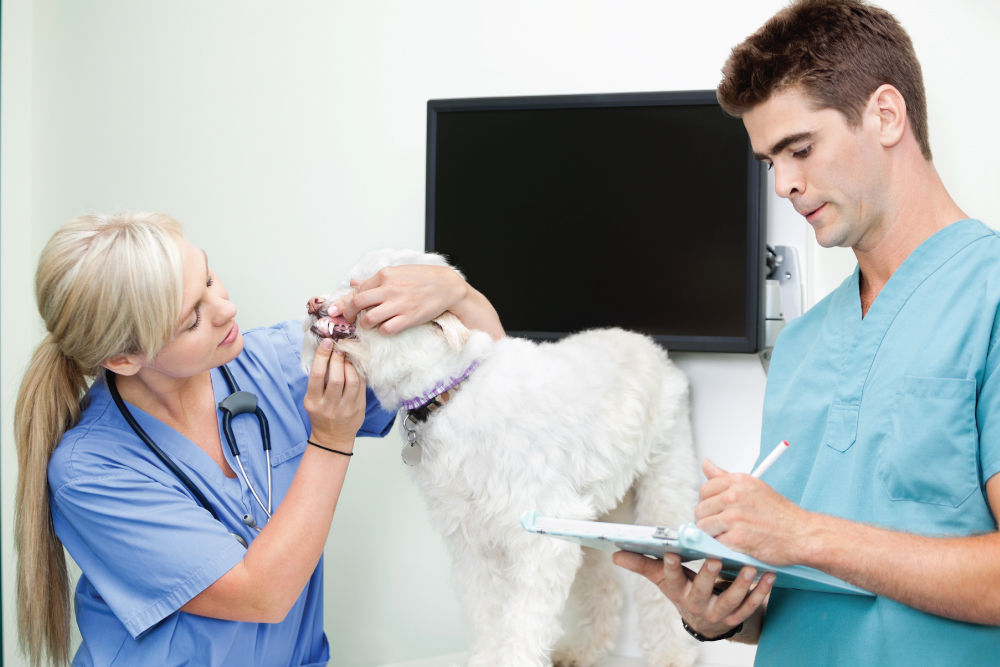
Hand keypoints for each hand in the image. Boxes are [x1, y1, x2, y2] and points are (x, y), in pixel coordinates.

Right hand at [302, 339, 365, 448]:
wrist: (332, 438)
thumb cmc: (320, 415)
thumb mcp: (311, 399)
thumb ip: (317, 380)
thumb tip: (325, 352)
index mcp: (313, 401)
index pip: (317, 375)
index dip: (322, 356)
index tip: (327, 343)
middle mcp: (329, 406)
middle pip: (336, 377)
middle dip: (338, 358)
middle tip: (339, 348)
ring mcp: (345, 408)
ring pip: (351, 381)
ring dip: (350, 364)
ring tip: (347, 357)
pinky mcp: (359, 408)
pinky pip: (361, 386)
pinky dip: (359, 373)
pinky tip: (355, 367)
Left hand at [334, 265, 465, 334]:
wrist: (447, 286)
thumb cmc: (422, 278)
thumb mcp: (397, 272)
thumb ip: (374, 279)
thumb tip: (353, 283)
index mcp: (385, 275)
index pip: (357, 290)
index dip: (344, 302)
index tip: (336, 310)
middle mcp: (390, 289)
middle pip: (357, 303)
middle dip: (348, 313)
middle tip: (346, 320)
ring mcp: (399, 304)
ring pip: (369, 318)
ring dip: (365, 324)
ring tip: (368, 324)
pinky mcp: (409, 318)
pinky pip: (386, 329)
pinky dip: (382, 330)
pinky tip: (385, 327)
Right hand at [613, 551, 773, 639]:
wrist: (704, 621)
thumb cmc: (683, 590)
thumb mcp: (662, 580)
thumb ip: (642, 564)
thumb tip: (615, 554)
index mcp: (678, 592)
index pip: (671, 578)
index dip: (669, 566)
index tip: (670, 550)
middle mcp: (697, 605)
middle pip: (702, 591)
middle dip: (708, 575)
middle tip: (714, 558)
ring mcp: (718, 613)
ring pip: (730, 601)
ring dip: (741, 585)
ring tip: (749, 568)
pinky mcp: (737, 616)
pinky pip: (751, 606)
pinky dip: (761, 593)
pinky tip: (768, 577)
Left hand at [695, 459, 806, 565]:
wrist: (803, 535)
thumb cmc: (781, 514)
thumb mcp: (754, 487)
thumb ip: (726, 477)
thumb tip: (706, 464)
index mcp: (738, 481)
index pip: (704, 489)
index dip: (707, 503)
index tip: (716, 510)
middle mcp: (734, 496)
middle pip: (700, 509)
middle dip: (708, 520)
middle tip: (723, 526)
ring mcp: (734, 517)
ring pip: (704, 527)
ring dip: (713, 534)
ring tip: (729, 535)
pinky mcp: (737, 538)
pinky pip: (714, 543)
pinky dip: (722, 547)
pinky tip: (736, 544)